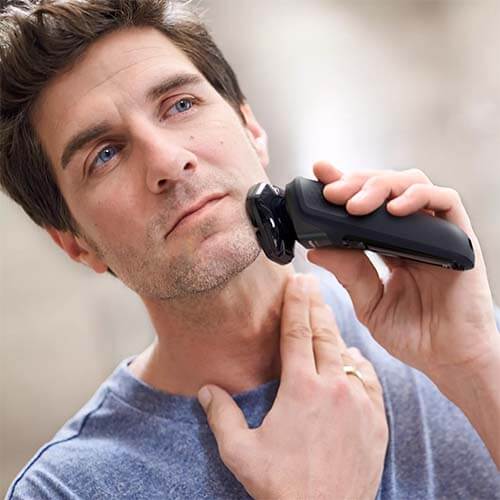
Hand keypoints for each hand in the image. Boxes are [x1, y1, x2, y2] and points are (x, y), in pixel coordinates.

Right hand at [198, 274, 387, 499]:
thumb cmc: (284, 487)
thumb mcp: (241, 452)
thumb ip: (222, 416)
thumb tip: (207, 391)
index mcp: (301, 389)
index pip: (297, 333)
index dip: (296, 303)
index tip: (297, 280)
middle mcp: (334, 387)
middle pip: (324, 334)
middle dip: (316, 305)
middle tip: (311, 283)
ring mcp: (360, 402)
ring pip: (347, 354)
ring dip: (335, 332)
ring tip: (325, 316)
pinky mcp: (377, 420)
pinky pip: (369, 378)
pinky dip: (358, 362)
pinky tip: (352, 356)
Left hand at [306, 161, 498, 386]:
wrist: (449, 360)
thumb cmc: (413, 334)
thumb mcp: (369, 303)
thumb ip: (349, 274)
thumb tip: (315, 250)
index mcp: (387, 245)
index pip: (363, 205)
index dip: (343, 185)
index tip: (318, 175)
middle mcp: (410, 233)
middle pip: (384, 187)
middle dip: (355, 182)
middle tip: (331, 192)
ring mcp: (434, 233)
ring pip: (411, 183)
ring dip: (379, 186)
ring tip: (355, 206)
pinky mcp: (458, 237)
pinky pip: (444, 201)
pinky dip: (417, 197)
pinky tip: (394, 210)